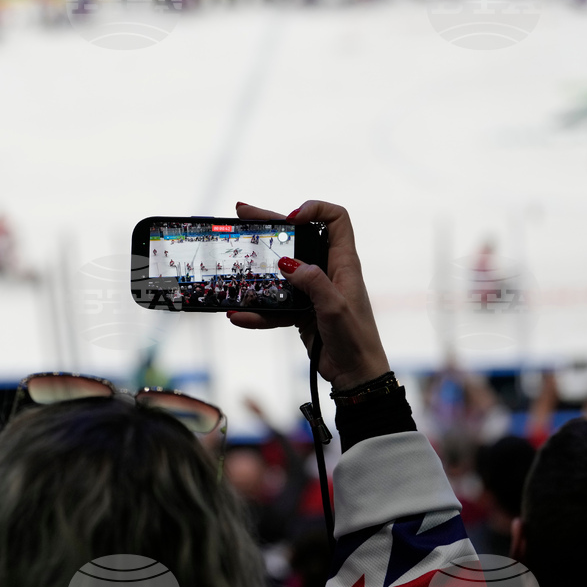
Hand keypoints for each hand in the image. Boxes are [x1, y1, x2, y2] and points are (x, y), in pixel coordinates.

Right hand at [228, 201, 389, 390]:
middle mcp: (327, 271)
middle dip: (271, 225)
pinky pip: (274, 305)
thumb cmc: (356, 340)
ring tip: (231, 262)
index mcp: (343, 263)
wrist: (355, 375)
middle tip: (243, 213)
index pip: (336, 220)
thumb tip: (286, 263)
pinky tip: (238, 316)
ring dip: (256, 269)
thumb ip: (313, 283)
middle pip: (298, 238)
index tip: (291, 218)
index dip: (315, 210)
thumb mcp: (334, 309)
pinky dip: (257, 311)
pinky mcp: (301, 310)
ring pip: (281, 271)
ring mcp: (312, 290)